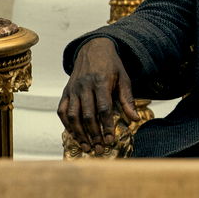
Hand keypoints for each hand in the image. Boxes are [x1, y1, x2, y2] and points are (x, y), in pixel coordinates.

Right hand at [58, 37, 137, 153]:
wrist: (93, 49)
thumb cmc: (111, 66)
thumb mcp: (124, 79)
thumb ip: (128, 100)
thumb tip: (135, 119)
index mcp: (101, 82)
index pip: (103, 108)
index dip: (106, 126)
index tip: (110, 140)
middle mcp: (84, 86)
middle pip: (87, 115)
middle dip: (94, 134)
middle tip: (100, 149)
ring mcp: (73, 89)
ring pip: (73, 115)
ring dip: (80, 134)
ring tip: (88, 147)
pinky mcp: (65, 92)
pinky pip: (63, 111)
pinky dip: (67, 125)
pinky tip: (75, 135)